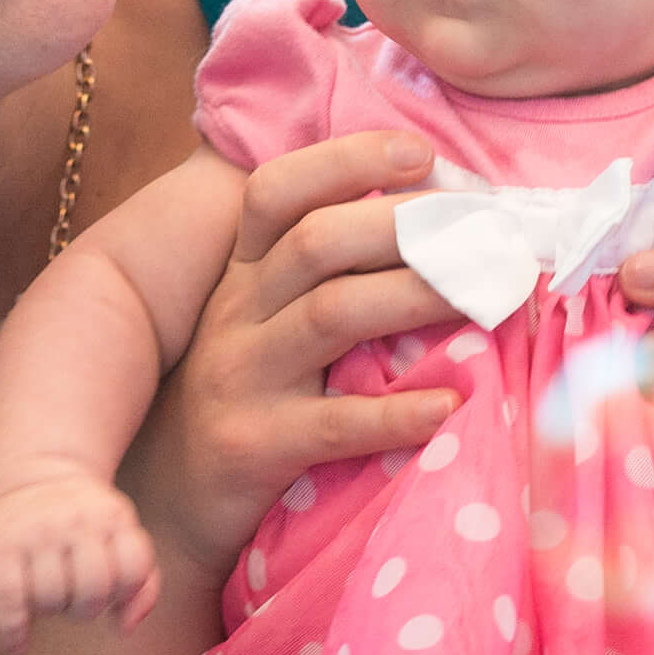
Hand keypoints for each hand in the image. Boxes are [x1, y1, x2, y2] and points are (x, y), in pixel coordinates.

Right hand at [0, 471, 160, 649]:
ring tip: (48, 593)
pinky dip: (11, 631)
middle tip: (74, 594)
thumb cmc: (83, 519)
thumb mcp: (121, 534)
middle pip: (93, 592)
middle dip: (87, 607)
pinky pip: (8, 600)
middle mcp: (75, 521)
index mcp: (113, 516)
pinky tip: (17, 645)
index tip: (112, 593)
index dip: (125, 591)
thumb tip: (126, 628)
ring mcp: (36, 533)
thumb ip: (141, 583)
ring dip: (51, 610)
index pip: (133, 570)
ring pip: (50, 600)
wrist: (31, 471)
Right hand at [126, 131, 463, 585]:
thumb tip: (433, 226)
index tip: (422, 153)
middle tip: (484, 232)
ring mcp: (239, 378)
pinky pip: (333, 424)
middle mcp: (236, 313)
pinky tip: (450, 404)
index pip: (278, 192)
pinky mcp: (251, 446)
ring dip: (417, 296)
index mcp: (242, 273)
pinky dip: (396, 413)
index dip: (347, 160)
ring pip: (331, 315)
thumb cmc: (244, 399)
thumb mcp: (260, 323)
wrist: (167, 501)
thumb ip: (318, 276)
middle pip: (317, 244)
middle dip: (406, 226)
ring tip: (486, 295)